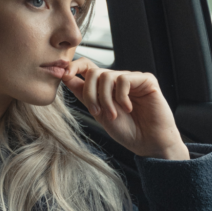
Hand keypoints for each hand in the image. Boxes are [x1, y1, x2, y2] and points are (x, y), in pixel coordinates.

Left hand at [62, 58, 188, 159]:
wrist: (148, 143)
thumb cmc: (127, 131)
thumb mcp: (99, 113)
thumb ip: (84, 95)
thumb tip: (65, 76)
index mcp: (105, 87)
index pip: (87, 67)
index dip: (74, 67)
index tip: (63, 74)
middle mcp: (118, 80)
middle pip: (94, 72)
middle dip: (90, 94)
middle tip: (97, 112)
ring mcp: (132, 79)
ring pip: (107, 76)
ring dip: (105, 99)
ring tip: (113, 115)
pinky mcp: (146, 80)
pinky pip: (124, 79)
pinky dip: (121, 97)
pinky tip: (128, 108)